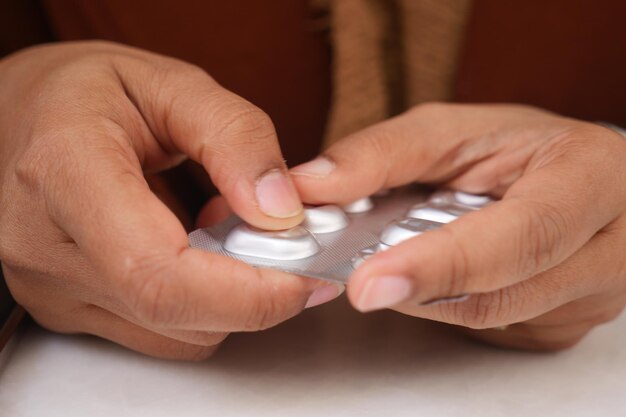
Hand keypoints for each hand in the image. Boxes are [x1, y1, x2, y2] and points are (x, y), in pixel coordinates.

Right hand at [0, 41, 340, 359]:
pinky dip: (203, 305)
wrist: (21, 116)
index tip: (305, 273)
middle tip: (287, 245)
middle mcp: (45, 244)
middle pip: (174, 314)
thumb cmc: (85, 93)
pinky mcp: (67, 307)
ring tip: (230, 236)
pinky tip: (201, 256)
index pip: (158, 273)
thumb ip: (236, 138)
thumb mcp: (171, 84)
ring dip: (229, 298)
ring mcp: (51, 286)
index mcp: (65, 170)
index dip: (247, 292)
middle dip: (255, 293)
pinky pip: (160, 332)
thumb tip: (281, 209)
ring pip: (176, 333)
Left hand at [291, 103, 625, 350]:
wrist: (573, 175)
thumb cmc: (518, 146)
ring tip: (392, 262)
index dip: (444, 264)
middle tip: (357, 281)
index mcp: (587, 180)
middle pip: (501, 294)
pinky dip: (445, 303)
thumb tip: (310, 186)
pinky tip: (432, 273)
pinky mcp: (562, 324)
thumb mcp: (454, 129)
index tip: (369, 282)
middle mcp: (605, 249)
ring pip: (488, 318)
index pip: (522, 235)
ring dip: (426, 294)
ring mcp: (588, 297)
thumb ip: (384, 154)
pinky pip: (490, 328)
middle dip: (418, 289)